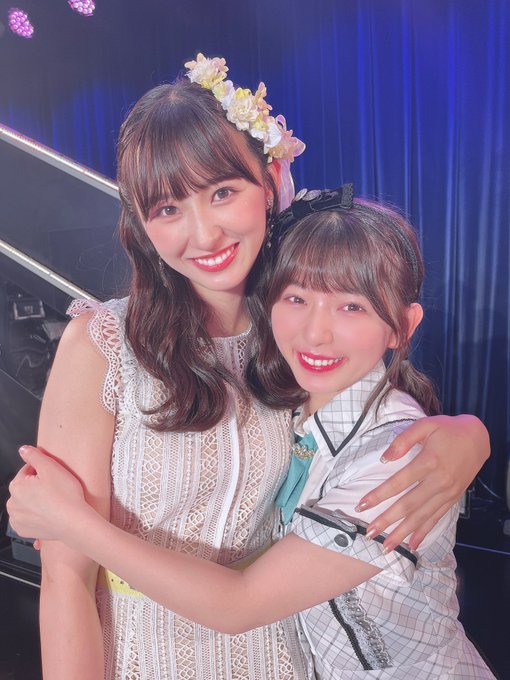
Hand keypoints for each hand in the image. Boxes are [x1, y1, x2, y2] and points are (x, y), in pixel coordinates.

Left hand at [7, 445, 86, 542]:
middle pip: (25, 487)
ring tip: (53, 501)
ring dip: (36, 500)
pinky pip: (28, 518)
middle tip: (55, 489)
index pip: (27, 470)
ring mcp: (17, 519)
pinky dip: (36, 515)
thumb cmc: (65, 496)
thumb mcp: (51, 467)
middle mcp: (12, 503)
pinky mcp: (24, 530)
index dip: (43, 470)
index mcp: (16, 486)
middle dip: (37, 485)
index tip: (54, 476)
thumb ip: (34, 455)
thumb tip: (23, 449)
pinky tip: (48, 512)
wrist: (73, 522)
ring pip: (26, 502)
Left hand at [356, 415, 489, 550]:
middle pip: (408, 505)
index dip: (379, 495)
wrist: (478, 437)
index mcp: (429, 461)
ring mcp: (448, 492)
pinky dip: (424, 532)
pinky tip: (412, 544)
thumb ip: (403, 440)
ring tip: (387, 547)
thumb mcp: (425, 425)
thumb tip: (384, 458)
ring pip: (422, 516)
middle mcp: (439, 481)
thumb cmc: (448, 429)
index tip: (361, 505)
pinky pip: (437, 518)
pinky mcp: (453, 498)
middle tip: (369, 533)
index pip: (398, 482)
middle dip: (387, 521)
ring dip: (403, 533)